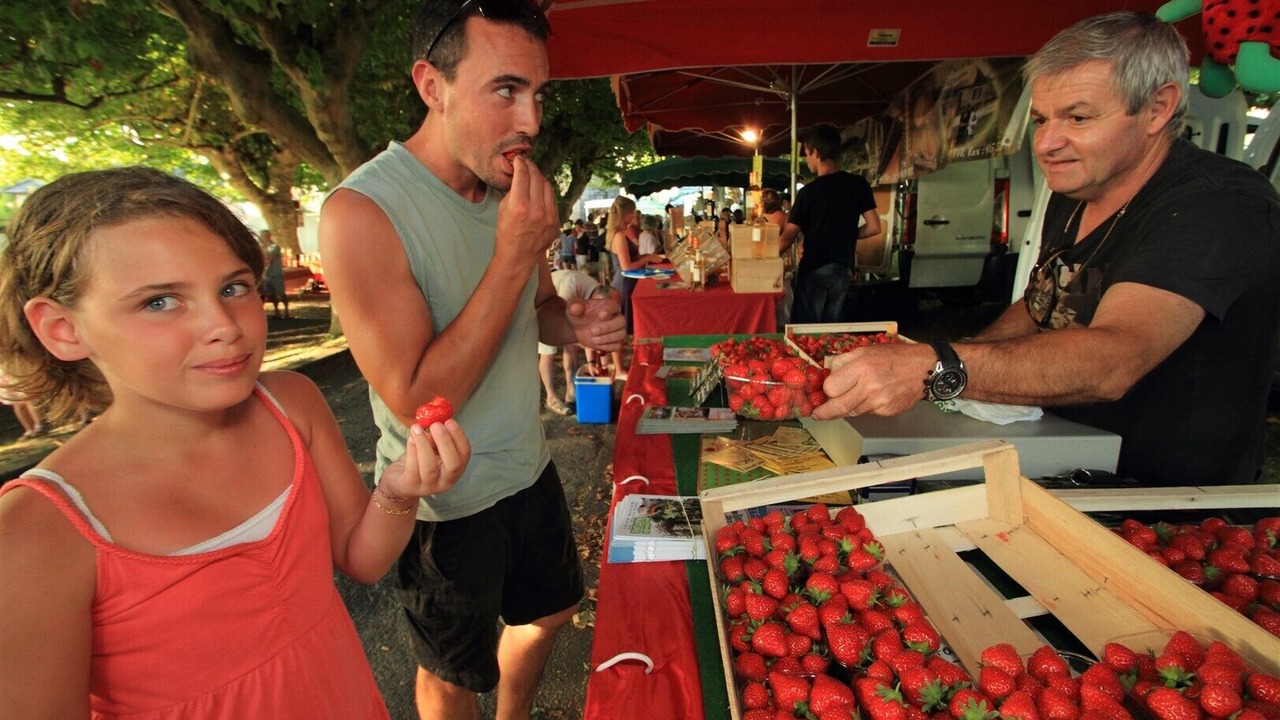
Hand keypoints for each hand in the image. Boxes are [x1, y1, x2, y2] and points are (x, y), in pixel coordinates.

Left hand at [378, 419, 470, 498]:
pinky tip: (410, 439)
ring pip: (430, 468)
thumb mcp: (431, 447)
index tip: (449, 421)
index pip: (465, 454)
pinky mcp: (411, 486)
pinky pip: (413, 470)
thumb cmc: (419, 460)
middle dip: (445, 442)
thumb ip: (435, 437)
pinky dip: (412, 452)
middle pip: (453, 465)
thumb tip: (434, 419)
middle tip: (436, 424)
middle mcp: (446, 481)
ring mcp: (429, 487)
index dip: (459, 437)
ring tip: (416, 428)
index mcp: (456, 468)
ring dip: (424, 445)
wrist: (399, 480)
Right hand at [496, 156, 558, 267]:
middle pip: (537, 178)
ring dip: (540, 179)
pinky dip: (545, 193)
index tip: (519, 159)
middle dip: (531, 168)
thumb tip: (520, 175)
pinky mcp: (556, 222)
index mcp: (519, 206)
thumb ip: (513, 191)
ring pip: (548, 187)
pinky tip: (539, 192)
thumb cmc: (506, 233)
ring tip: (533, 176)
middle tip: (527, 164)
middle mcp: (537, 211)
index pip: (523, 175)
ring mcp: (549, 217)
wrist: (518, 257)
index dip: (521, 164)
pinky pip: (552, 200)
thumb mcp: (503, 209)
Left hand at [567, 288, 625, 350]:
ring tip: (593, 339)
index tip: (601, 315)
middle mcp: (615, 317)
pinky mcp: (614, 341)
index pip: (615, 305)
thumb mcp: (573, 309)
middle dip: (608, 327)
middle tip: (592, 331)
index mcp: (607, 305)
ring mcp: (616, 330)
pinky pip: (617, 345)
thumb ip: (574, 306)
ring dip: (607, 338)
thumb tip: (576, 308)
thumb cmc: (577, 315)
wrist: (576, 329)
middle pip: (621, 321)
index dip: (610, 310)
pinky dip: (607, 346)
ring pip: (621, 334)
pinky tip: (596, 344)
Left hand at [810, 344, 933, 418]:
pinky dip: (863, 407)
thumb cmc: (896, 357)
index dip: (826, 390)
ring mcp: (879, 402)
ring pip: (851, 412)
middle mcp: (869, 387)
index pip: (831, 388)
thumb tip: (828, 373)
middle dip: (825, 412)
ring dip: (845, 408)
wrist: (925, 369)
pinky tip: (868, 398)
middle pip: (838, 407)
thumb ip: (844, 361)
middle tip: (817, 414)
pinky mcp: (887, 411)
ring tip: (843, 402)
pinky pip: (867, 413)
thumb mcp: (866, 350)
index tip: (824, 391)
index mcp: (861, 368)